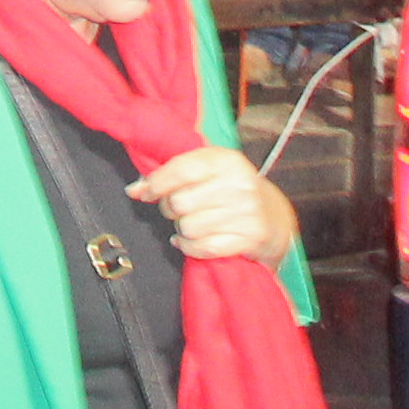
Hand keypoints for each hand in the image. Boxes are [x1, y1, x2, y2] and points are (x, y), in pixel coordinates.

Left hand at [131, 142, 297, 264]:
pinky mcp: (249, 239)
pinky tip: (191, 242)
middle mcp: (238, 184)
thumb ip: (171, 173)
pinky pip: (203, 248)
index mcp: (225, 160)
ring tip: (192, 223)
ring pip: (188, 227)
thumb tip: (133, 190)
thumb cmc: (231, 189)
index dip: (155, 183)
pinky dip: (190, 247)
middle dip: (170, 209)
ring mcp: (246, 213)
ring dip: (183, 229)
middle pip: (179, 202)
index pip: (179, 169)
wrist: (274, 216)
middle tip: (178, 209)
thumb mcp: (208, 169)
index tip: (142, 192)